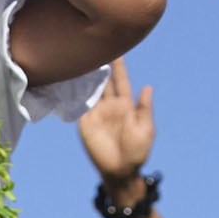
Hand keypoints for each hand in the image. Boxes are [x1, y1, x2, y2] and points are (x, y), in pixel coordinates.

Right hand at [78, 60, 154, 183]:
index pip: (121, 81)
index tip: (116, 49)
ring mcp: (96, 113)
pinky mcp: (84, 123)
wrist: (120, 172)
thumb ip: (144, 109)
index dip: (119, 66)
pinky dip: (75, 92)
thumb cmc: (137, 152)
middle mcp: (110, 106)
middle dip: (100, 65)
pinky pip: (79, 104)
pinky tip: (71, 79)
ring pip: (90, 89)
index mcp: (126, 105)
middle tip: (93, 45)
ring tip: (80, 57)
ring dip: (86, 75)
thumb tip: (148, 87)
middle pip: (104, 81)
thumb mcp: (145, 130)